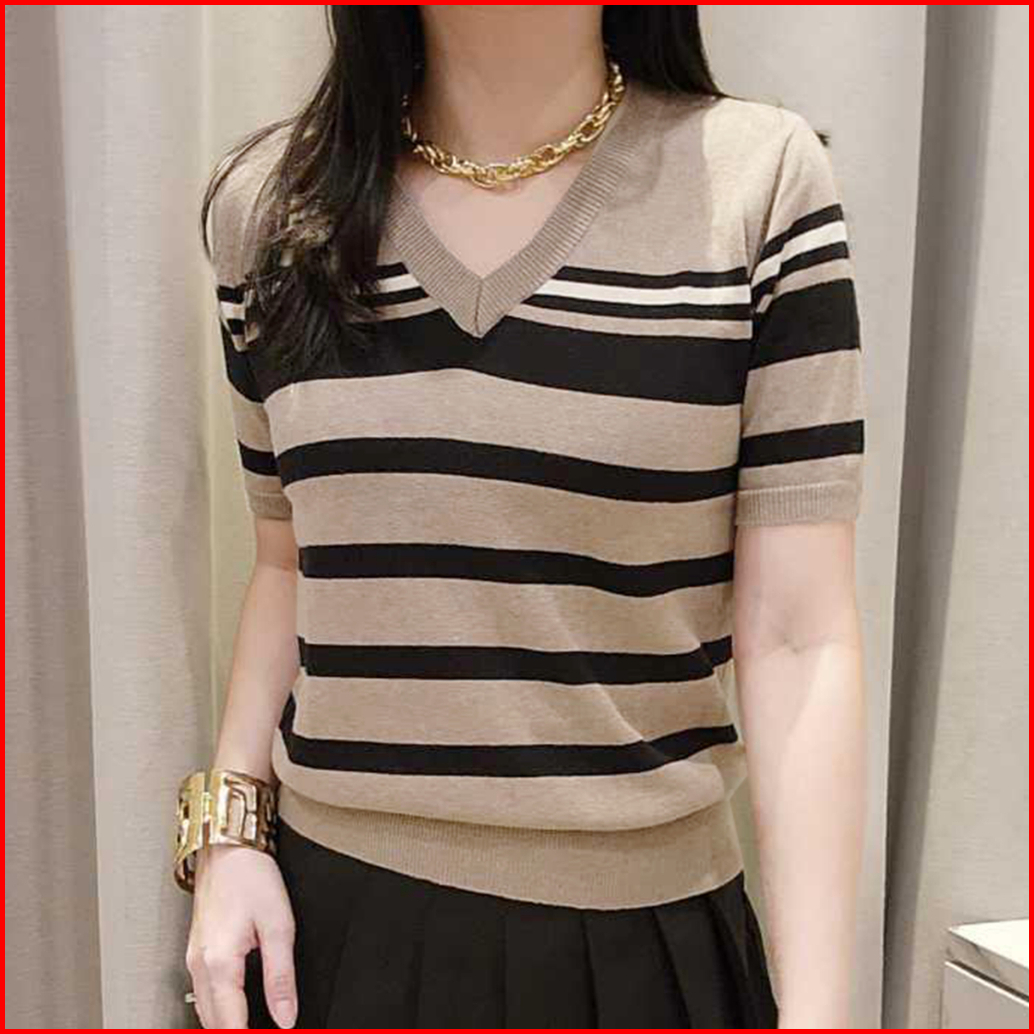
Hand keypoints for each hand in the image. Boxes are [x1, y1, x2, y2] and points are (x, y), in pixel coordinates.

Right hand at [185, 842, 297, 1027]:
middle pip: (214, 1025)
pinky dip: (218, 1010)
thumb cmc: (252, 877)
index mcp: (219, 964)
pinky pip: (202, 994)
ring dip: (225, 1025)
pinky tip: (236, 1009)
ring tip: (252, 1025)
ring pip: (205, 1012)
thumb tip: (286, 1017)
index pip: (231, 1025)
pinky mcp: (196, 951)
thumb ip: (282, 976)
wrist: (228, 847)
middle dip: (235, 1033)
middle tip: (266, 1031)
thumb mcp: (278, 925)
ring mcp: (193, 959)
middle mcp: (199, 966)